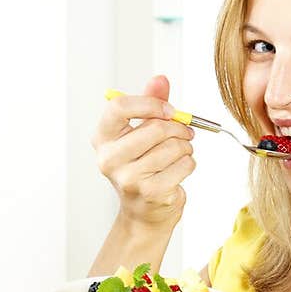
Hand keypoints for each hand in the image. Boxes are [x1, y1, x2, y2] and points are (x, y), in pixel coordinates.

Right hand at [92, 74, 196, 231]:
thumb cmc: (142, 166)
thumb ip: (150, 103)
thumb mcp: (141, 131)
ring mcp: (128, 178)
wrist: (143, 212)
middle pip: (153, 128)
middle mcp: (109, 159)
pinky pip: (183, 165)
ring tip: (181, 152)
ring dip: (185, 147)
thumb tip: (160, 79)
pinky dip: (188, 163)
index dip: (149, 104)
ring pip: (172, 147)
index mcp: (102, 138)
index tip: (168, 110)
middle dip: (177, 127)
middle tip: (185, 131)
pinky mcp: (150, 193)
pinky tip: (180, 168)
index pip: (119, 107)